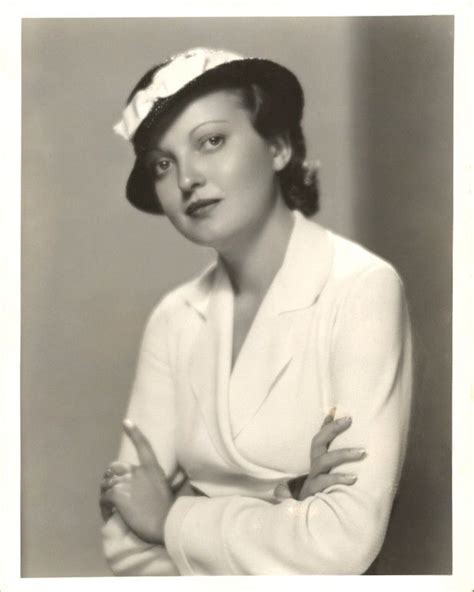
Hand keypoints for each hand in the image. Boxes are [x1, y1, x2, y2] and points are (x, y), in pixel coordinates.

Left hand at [100, 419, 172, 543]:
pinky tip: (108, 515)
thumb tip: (184, 475)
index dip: (134, 432)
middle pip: (115, 468)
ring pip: (106, 484)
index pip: (143, 445)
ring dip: (106, 495)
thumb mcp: (169, 489)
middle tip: (110, 493)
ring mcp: (127, 481)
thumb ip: (165, 480)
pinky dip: (104, 507)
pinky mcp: (117, 494)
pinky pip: (104, 498)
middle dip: (110, 479)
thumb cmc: (169, 510)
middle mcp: (138, 471)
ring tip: (109, 508)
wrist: (165, 523)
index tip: (126, 422)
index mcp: (152, 468)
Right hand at [275, 409, 365, 500]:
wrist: (310, 518)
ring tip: (362, 452)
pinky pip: (325, 482)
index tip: (336, 409)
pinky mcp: (315, 492)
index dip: (327, 424)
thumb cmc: (326, 492)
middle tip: (348, 419)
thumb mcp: (331, 475)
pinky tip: (353, 479)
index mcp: (318, 460)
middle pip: (317, 443)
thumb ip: (341, 463)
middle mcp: (314, 466)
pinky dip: (338, 479)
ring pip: (324, 461)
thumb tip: (360, 453)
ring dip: (343, 454)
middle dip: (332, 429)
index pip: (320, 437)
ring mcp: (313, 479)